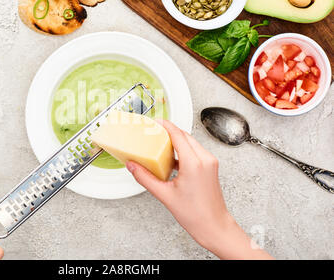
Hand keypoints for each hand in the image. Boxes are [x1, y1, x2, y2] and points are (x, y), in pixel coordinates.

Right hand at [126, 120, 272, 259]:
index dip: (165, 126)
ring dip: (176, 140)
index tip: (155, 122)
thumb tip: (133, 166)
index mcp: (194, 164)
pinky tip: (171, 158)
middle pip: (184, 136)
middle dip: (169, 131)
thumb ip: (146, 178)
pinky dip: (183, 150)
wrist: (214, 226)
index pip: (178, 135)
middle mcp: (205, 159)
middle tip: (154, 132)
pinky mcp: (210, 167)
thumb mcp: (165, 195)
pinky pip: (195, 151)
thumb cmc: (196, 215)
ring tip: (161, 144)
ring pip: (190, 142)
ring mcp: (210, 162)